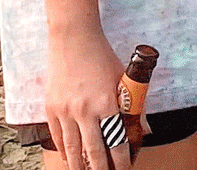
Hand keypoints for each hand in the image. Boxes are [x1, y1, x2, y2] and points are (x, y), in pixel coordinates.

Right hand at [44, 32, 126, 169]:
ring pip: (72, 149)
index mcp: (106, 103)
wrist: (73, 38)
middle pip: (92, 152)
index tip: (124, 169)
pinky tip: (70, 159)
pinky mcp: (51, 108)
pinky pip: (57, 137)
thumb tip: (145, 130)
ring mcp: (65, 110)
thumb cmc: (101, 57)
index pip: (116, 143)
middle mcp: (84, 110)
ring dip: (80, 167)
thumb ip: (134, 106)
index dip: (121, 161)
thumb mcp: (123, 79)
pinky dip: (64, 151)